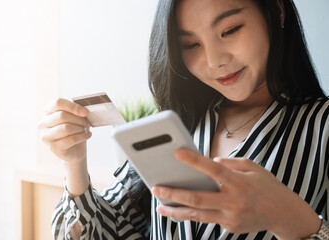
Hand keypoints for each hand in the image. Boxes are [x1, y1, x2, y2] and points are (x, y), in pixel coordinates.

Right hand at [38, 98, 91, 163]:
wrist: (75, 150)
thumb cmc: (74, 130)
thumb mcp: (74, 117)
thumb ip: (76, 111)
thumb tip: (84, 111)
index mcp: (47, 111)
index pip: (58, 103)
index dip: (73, 106)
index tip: (85, 112)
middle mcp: (43, 124)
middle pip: (62, 116)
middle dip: (79, 119)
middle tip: (87, 123)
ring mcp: (46, 136)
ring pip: (66, 128)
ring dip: (80, 128)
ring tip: (85, 129)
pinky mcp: (53, 147)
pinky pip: (71, 139)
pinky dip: (82, 136)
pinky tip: (87, 135)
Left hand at [151, 149, 320, 237]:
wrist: (284, 214)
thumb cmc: (267, 185)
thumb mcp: (253, 167)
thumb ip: (230, 164)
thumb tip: (211, 163)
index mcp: (239, 182)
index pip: (213, 170)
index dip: (195, 161)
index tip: (177, 152)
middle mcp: (233, 202)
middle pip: (197, 199)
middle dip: (173, 194)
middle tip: (155, 188)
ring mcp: (231, 218)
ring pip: (197, 215)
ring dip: (176, 211)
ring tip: (160, 206)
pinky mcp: (230, 228)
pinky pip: (209, 218)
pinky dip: (195, 213)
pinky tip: (182, 208)